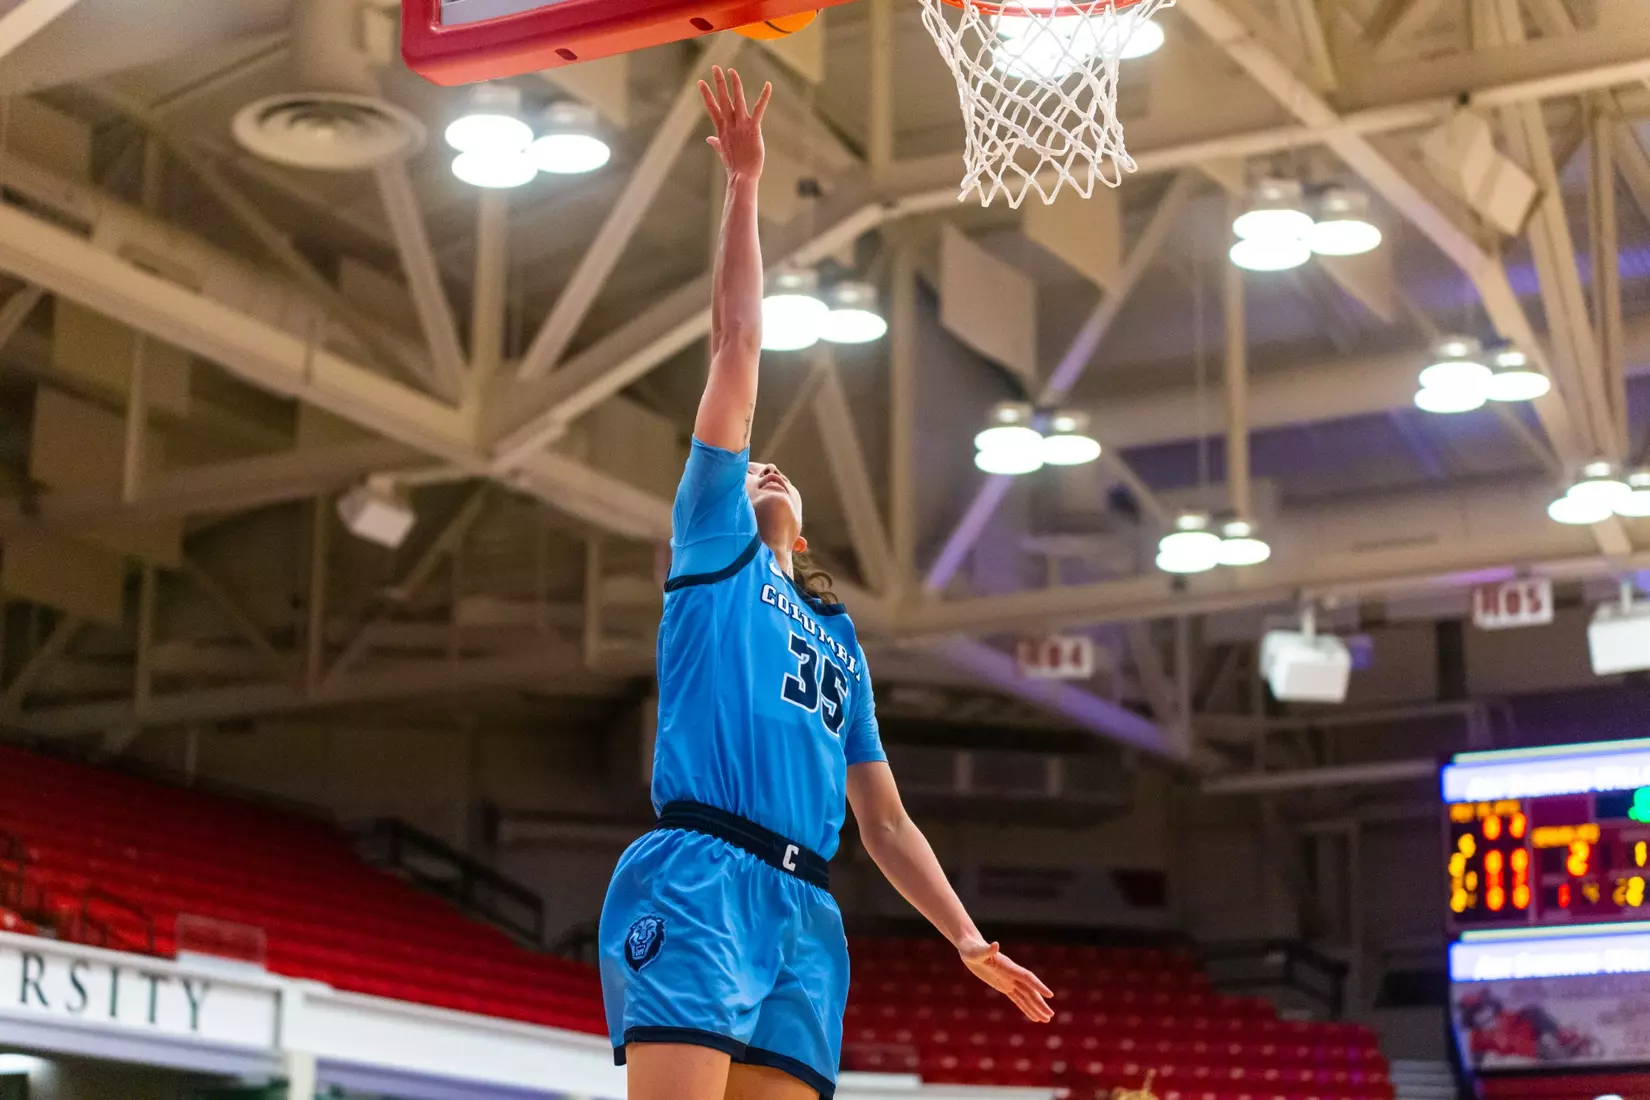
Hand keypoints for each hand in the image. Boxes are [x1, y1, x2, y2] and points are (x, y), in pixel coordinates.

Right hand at [699, 65, 771, 180]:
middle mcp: (730, 125)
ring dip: (735, 85)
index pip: (712, 108)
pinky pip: (759, 110)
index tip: (700, 82)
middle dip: (718, 83)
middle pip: (722, 99)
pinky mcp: (753, 129)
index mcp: (722, 129)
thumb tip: (708, 139)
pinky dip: (764, 97)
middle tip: (715, 67)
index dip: (706, 94)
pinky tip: (768, 85)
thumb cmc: (734, 166)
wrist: (742, 177)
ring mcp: (741, 126)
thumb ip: (716, 143)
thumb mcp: (723, 152)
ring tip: (731, 71)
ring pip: (737, 100)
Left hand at [958, 937, 1054, 1022]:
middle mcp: (1012, 974)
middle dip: (1040, 1003)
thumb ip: (987, 950)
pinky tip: (1033, 1016)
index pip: (1027, 977)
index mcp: (1008, 966)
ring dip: (1036, 1008)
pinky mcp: (1003, 985)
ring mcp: (1009, 980)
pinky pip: (1017, 998)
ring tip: (1046, 1019)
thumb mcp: (977, 951)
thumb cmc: (972, 948)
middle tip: (1050, 1015)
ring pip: (1026, 996)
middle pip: (1030, 990)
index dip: (1038, 986)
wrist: (969, 947)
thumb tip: (995, 944)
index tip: (1050, 995)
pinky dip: (1026, 1008)